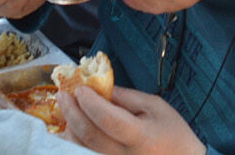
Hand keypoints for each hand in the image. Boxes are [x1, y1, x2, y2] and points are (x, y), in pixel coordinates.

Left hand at [65, 86, 201, 154]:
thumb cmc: (172, 134)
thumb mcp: (154, 107)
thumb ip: (125, 97)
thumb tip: (96, 87)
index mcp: (141, 137)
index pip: (108, 119)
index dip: (91, 102)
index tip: (80, 88)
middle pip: (90, 136)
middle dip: (72, 112)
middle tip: (62, 95)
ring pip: (82, 150)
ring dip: (69, 128)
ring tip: (65, 110)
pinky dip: (74, 143)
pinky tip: (71, 130)